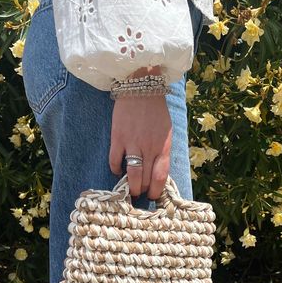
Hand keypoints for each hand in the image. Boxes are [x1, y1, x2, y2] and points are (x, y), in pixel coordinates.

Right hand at [108, 67, 171, 199]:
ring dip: (130, 186)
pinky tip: (116, 170)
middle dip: (142, 191)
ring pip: (131, 174)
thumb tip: (158, 171)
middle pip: (145, 179)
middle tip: (139, 193)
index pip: (160, 177)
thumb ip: (162, 150)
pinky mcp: (118, 138)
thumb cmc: (156, 110)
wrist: (140, 86)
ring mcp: (132, 143)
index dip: (156, 191)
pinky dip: (115, 169)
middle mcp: (149, 147)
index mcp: (163, 146)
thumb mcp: (166, 131)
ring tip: (128, 189)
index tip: (152, 196)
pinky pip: (115, 161)